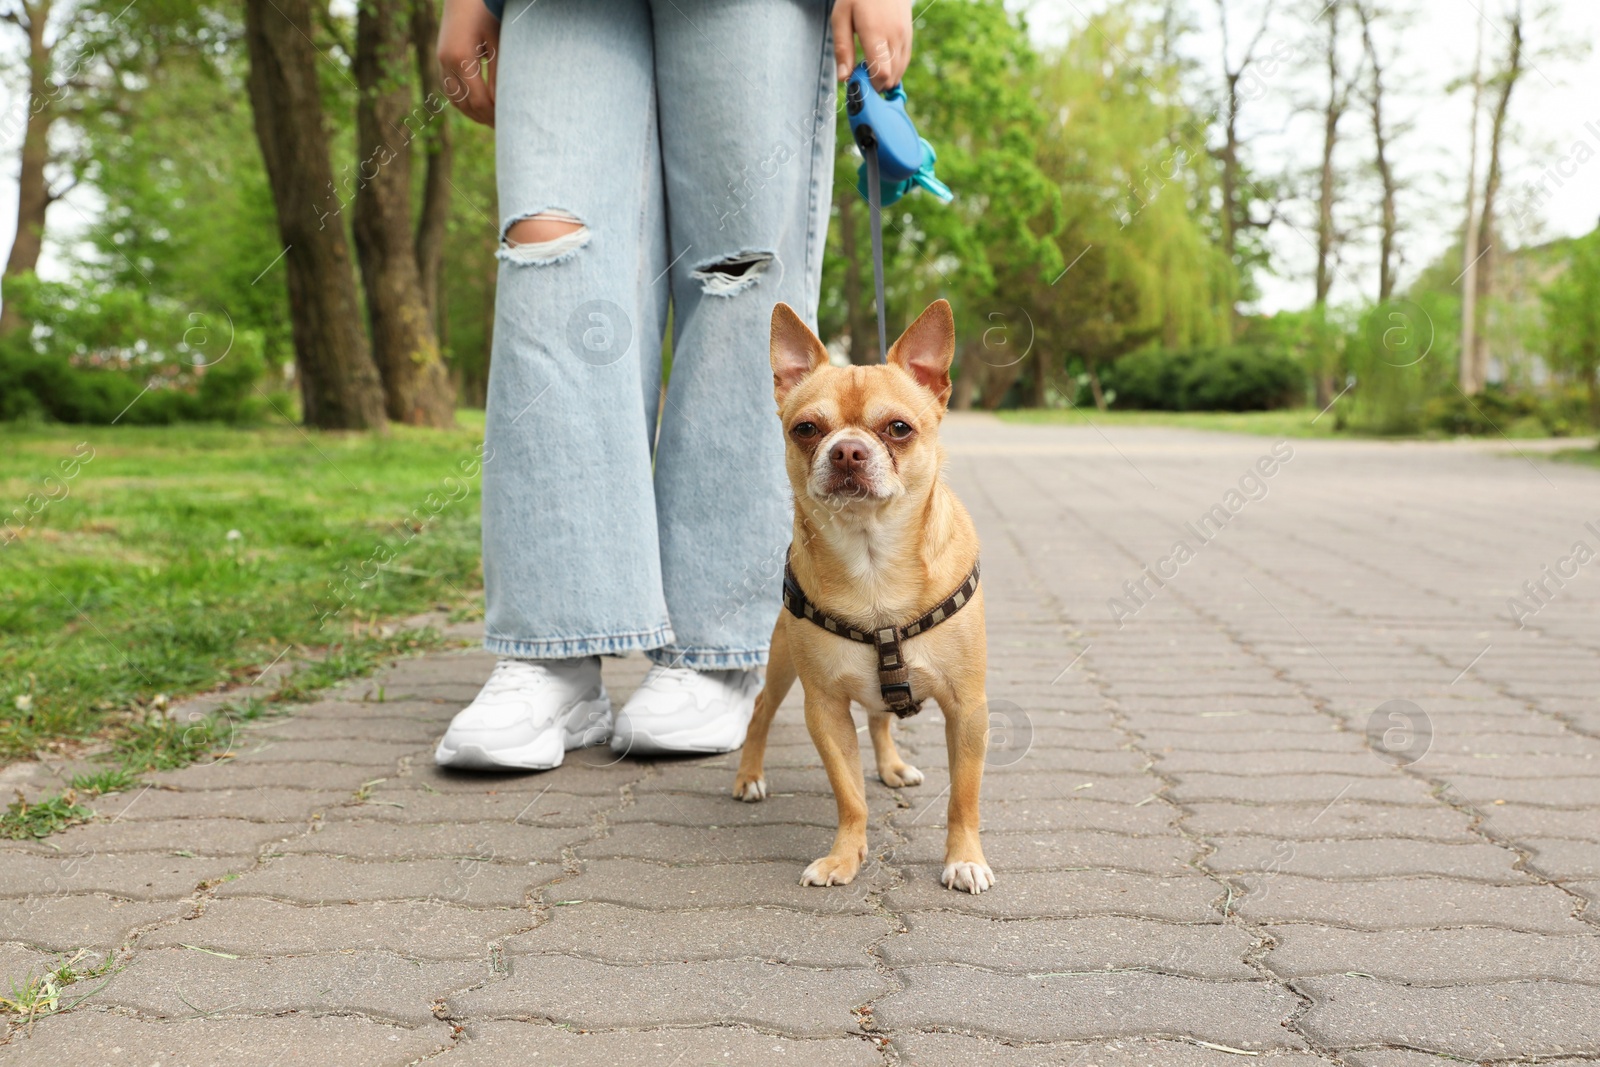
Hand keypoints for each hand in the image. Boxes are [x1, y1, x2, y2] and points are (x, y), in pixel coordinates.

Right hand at [438, 0, 499, 126]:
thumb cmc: (486, 14)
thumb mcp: (498, 42)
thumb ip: (499, 74)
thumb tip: (504, 104)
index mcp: (462, 58)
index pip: (480, 100)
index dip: (494, 115)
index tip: (510, 123)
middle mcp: (446, 62)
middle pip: (467, 105)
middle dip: (485, 118)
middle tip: (505, 128)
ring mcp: (440, 61)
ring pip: (456, 100)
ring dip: (473, 113)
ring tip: (492, 121)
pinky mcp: (440, 59)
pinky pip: (450, 90)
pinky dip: (464, 103)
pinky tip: (478, 107)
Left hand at [831, 0, 912, 90]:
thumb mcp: (841, 17)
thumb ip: (842, 49)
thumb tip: (844, 78)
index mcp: (875, 32)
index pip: (881, 74)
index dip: (870, 86)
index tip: (856, 82)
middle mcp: (895, 36)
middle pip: (891, 78)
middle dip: (874, 84)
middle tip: (859, 75)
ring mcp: (905, 36)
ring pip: (899, 72)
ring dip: (884, 78)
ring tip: (867, 67)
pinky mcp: (909, 36)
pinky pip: (904, 62)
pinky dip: (893, 69)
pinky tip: (879, 62)